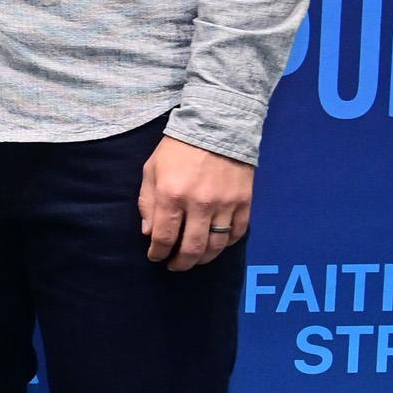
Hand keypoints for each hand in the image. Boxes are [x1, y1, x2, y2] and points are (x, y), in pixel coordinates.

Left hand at [139, 136, 254, 269]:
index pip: (164, 237)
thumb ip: (147, 202)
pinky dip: (226, 244)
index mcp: (171, 196)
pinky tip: (216, 245)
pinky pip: (237, 233)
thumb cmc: (177, 149)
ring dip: (203, 258)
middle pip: (191, 248)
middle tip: (174, 266)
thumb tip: (149, 233)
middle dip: (180, 263)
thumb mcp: (151, 170)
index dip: (158, 252)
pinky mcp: (244, 202)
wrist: (217, 126)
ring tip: (194, 260)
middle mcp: (199, 204)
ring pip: (216, 245)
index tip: (155, 257)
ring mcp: (225, 205)